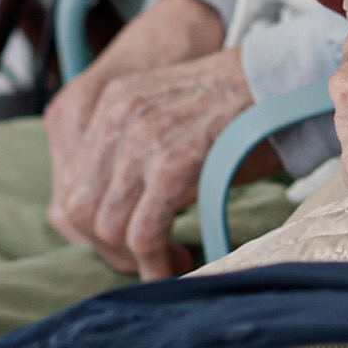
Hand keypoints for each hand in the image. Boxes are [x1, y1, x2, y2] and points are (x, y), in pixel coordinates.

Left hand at [42, 0, 251, 277]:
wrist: (280, 81)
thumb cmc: (231, 108)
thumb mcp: (162, 112)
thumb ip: (129, 149)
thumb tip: (111, 215)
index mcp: (106, 104)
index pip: (68, 185)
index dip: (92, 227)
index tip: (125, 241)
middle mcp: (115, 118)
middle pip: (78, 210)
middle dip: (109, 247)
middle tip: (145, 259)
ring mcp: (141, 141)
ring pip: (107, 227)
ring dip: (133, 259)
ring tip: (165, 262)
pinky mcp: (172, 166)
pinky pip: (144, 234)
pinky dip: (156, 263)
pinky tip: (175, 267)